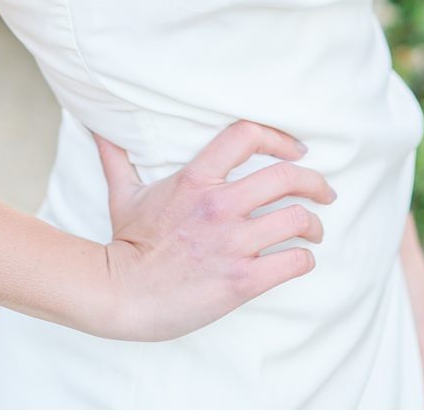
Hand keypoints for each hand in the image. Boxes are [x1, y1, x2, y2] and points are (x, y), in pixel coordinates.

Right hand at [91, 120, 333, 341]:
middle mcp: (218, 205)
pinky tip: (298, 259)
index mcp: (194, 179)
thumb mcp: (123, 194)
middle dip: (315, 183)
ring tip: (313, 231)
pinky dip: (305, 259)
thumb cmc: (126, 244)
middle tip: (324, 192)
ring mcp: (233, 243)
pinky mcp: (244, 279)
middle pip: (287, 177)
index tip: (296, 150)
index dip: (279, 138)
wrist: (123, 293)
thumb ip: (117, 158)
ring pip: (298, 220)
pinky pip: (296, 262)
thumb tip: (99, 130)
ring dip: (313, 225)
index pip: (246, 136)